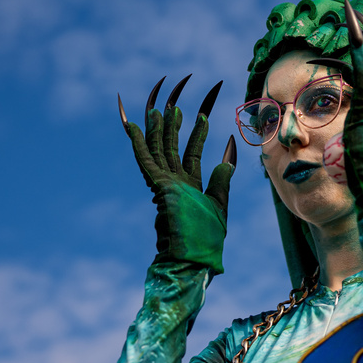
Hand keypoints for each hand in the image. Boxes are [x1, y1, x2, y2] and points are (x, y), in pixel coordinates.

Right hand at [119, 76, 235, 273]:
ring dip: (158, 128)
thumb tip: (227, 156)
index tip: (202, 115)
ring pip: (159, 150)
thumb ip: (221, 180)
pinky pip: (146, 162)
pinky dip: (139, 143)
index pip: (192, 153)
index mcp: (190, 187)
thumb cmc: (205, 240)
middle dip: (174, 125)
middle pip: (172, 147)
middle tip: (175, 102)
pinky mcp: (158, 188)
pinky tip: (135, 127)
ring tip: (158, 107)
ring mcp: (164, 185)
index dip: (198, 134)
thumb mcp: (219, 206)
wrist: (193, 259)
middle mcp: (175, 183)